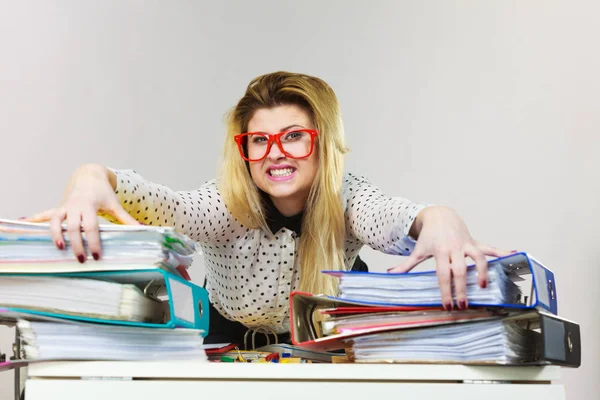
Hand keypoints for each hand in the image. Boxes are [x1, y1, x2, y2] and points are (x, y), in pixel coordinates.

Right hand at [22, 164, 138, 261]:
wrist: (89, 175)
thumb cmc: (103, 193)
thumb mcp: (115, 205)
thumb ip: (126, 219)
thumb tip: (143, 229)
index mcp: (90, 207)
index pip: (91, 227)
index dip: (93, 242)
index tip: (96, 256)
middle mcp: (75, 207)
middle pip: (73, 227)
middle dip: (76, 244)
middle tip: (81, 259)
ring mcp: (64, 207)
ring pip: (56, 221)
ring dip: (56, 235)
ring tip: (60, 248)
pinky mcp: (58, 208)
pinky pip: (44, 215)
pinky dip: (34, 219)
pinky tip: (22, 224)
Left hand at [387, 206, 514, 309]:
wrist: (439, 215)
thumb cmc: (428, 237)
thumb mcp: (418, 250)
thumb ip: (406, 265)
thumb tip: (389, 274)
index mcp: (440, 252)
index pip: (443, 274)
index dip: (446, 291)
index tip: (447, 305)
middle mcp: (454, 248)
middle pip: (460, 270)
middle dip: (462, 289)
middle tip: (463, 305)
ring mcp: (466, 244)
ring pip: (478, 257)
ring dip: (482, 271)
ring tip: (484, 286)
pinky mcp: (475, 241)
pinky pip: (490, 247)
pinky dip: (501, 251)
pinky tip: (514, 254)